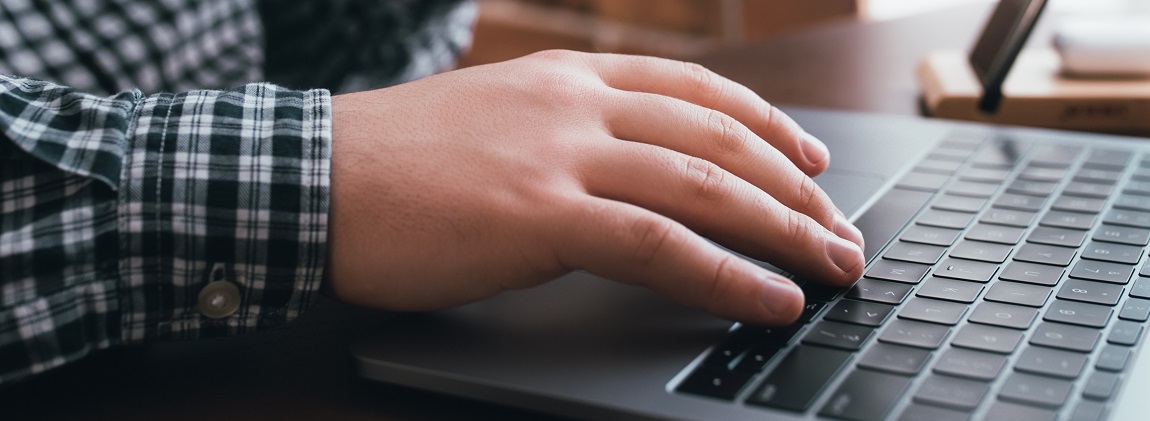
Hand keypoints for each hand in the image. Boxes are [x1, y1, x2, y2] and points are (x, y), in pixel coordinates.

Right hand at [327, 50, 864, 324]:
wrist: (306, 179)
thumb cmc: (382, 167)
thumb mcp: (484, 124)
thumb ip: (553, 137)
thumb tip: (607, 177)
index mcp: (560, 76)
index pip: (691, 88)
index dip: (764, 123)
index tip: (808, 157)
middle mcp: (573, 103)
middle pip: (718, 136)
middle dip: (795, 188)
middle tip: (843, 230)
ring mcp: (559, 154)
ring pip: (705, 183)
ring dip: (785, 229)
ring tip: (835, 266)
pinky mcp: (541, 214)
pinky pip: (659, 242)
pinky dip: (725, 273)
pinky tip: (769, 297)